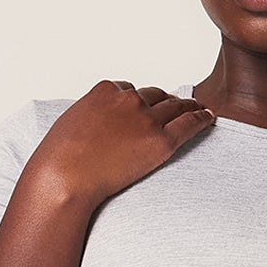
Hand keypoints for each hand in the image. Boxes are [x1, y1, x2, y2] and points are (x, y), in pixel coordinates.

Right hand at [27, 81, 213, 210]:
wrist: (64, 176)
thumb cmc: (58, 159)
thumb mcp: (69, 125)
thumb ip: (88, 119)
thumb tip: (93, 130)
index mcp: (105, 90)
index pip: (127, 90)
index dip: (135, 101)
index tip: (140, 109)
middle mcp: (128, 99)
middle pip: (154, 95)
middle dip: (163, 101)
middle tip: (174, 107)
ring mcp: (146, 119)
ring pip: (174, 107)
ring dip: (186, 106)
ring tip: (196, 108)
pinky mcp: (160, 142)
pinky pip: (188, 124)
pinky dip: (200, 118)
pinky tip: (208, 116)